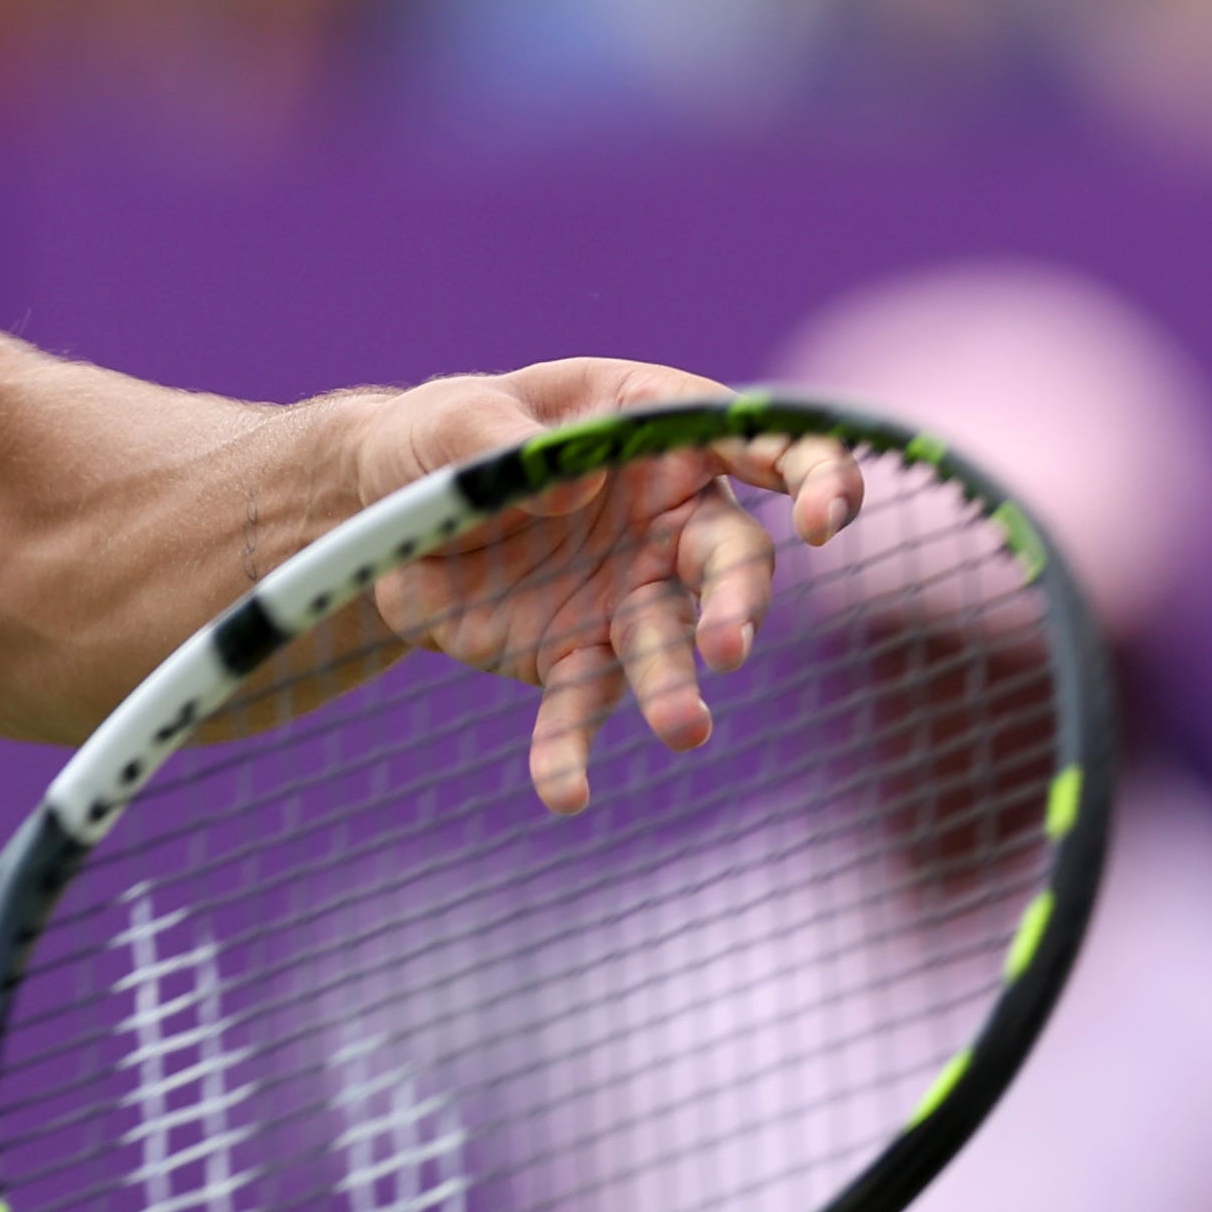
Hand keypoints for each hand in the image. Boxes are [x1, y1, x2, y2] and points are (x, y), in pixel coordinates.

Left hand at [352, 361, 861, 812]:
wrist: (386, 505)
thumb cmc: (443, 437)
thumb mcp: (451, 418)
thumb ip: (501, 434)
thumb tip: (576, 481)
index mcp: (661, 432)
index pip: (765, 445)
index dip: (816, 476)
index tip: (825, 518)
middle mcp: (669, 518)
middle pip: (732, 561)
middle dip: (739, 603)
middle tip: (729, 646)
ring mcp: (630, 594)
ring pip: (669, 644)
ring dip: (674, 687)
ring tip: (682, 730)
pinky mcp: (575, 656)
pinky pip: (581, 707)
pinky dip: (570, 749)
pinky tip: (565, 793)